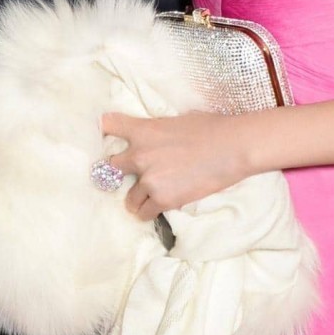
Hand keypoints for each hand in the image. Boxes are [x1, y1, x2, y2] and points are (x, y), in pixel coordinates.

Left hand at [102, 111, 251, 221]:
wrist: (231, 148)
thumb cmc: (210, 128)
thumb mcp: (176, 121)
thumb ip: (157, 131)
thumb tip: (155, 138)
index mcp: (143, 130)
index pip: (108, 125)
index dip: (102, 130)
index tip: (102, 136)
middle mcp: (139, 155)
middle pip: (110, 167)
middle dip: (120, 172)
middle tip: (133, 175)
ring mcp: (149, 179)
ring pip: (128, 197)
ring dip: (138, 196)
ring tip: (153, 195)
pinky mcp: (162, 200)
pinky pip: (144, 213)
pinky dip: (151, 211)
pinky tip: (161, 205)